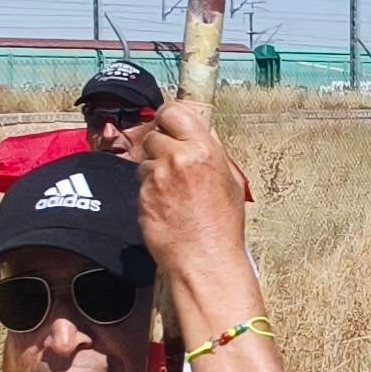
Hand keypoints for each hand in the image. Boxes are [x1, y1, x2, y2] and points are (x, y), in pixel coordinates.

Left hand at [122, 99, 249, 288]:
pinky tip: (166, 206)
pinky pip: (140, 185)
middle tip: (172, 163)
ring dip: (154, 171)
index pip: (173, 111)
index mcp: (203, 150)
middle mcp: (177, 158)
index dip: (168, 117)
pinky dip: (149, 192)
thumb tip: (201, 130)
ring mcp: (156, 178)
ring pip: (145, 161)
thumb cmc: (221, 225)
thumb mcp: (230, 179)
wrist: (205, 259)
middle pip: (154, 135)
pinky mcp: (142, 196)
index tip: (168, 123)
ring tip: (173, 192)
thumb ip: (212, 150)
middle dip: (160, 147)